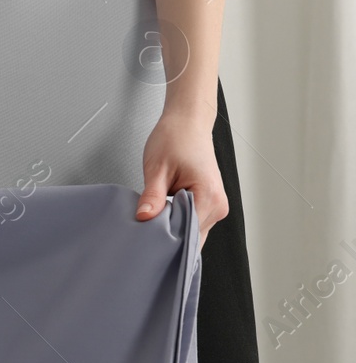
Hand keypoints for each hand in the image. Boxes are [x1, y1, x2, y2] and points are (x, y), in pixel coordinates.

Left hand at [135, 110, 228, 243]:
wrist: (188, 123)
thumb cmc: (175, 139)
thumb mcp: (156, 168)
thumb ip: (152, 196)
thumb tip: (144, 218)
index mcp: (208, 196)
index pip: (188, 235)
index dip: (165, 239)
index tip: (146, 239)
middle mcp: (218, 205)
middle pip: (191, 237)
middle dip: (168, 237)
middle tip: (144, 232)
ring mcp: (216, 205)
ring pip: (192, 232)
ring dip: (173, 230)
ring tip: (153, 220)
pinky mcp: (209, 203)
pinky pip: (193, 223)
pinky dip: (177, 222)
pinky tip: (162, 216)